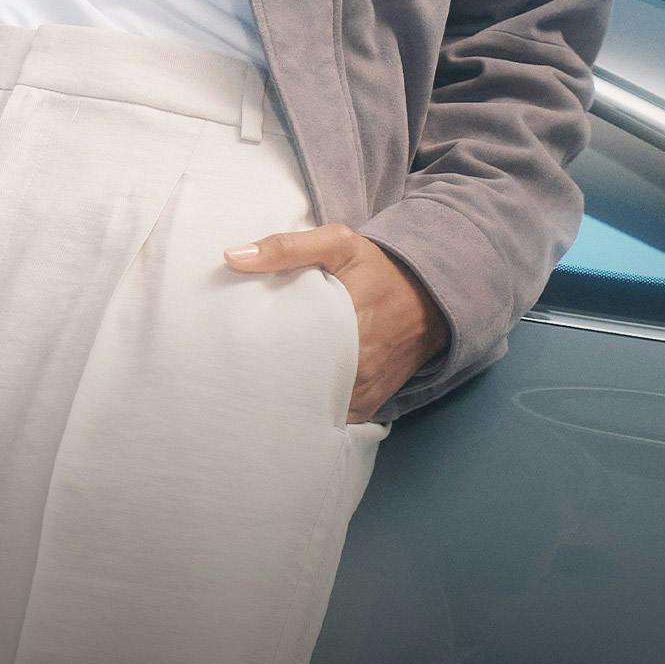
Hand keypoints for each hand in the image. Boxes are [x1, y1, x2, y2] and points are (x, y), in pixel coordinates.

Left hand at [225, 225, 443, 422]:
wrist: (431, 295)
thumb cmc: (379, 268)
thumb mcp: (338, 244)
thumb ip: (286, 247)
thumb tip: (233, 257)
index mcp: (345, 321)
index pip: (287, 351)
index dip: (258, 356)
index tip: (236, 352)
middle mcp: (358, 364)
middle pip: (298, 385)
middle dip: (269, 382)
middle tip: (241, 372)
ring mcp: (365, 389)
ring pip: (316, 408)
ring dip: (291, 401)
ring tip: (263, 389)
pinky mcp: (371, 403)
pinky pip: (337, 419)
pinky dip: (316, 414)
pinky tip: (294, 402)